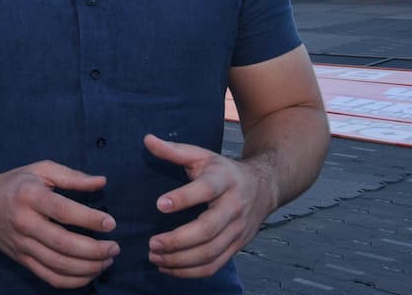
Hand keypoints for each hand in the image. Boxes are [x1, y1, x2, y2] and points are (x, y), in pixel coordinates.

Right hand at [0, 161, 118, 289]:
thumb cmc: (17, 183)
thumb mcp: (41, 170)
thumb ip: (72, 176)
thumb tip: (102, 181)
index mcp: (30, 196)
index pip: (63, 211)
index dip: (89, 219)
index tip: (111, 224)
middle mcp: (23, 222)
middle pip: (63, 244)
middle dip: (94, 250)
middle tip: (115, 247)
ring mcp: (21, 244)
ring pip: (58, 265)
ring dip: (88, 267)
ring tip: (107, 261)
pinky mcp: (21, 259)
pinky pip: (49, 277)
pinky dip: (73, 281)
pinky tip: (90, 274)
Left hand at [144, 134, 275, 277]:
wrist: (263, 187)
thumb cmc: (223, 171)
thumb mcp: (201, 155)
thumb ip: (173, 150)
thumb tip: (147, 140)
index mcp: (223, 181)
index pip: (205, 190)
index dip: (183, 198)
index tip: (159, 204)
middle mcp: (233, 207)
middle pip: (207, 230)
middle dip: (178, 240)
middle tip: (152, 243)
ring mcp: (238, 230)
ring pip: (210, 253)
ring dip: (180, 260)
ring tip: (155, 257)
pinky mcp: (237, 247)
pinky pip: (215, 265)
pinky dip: (191, 272)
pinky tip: (169, 268)